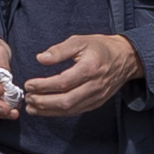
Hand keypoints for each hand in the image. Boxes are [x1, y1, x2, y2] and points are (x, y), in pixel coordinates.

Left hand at [20, 31, 140, 118]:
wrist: (125, 58)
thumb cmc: (100, 48)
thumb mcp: (80, 41)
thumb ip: (59, 50)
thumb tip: (41, 59)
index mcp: (90, 68)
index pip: (63, 82)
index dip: (44, 86)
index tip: (29, 84)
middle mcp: (94, 86)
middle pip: (66, 101)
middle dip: (43, 102)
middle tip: (28, 98)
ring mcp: (96, 97)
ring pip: (69, 109)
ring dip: (48, 111)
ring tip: (31, 107)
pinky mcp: (96, 103)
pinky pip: (75, 111)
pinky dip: (58, 113)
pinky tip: (46, 110)